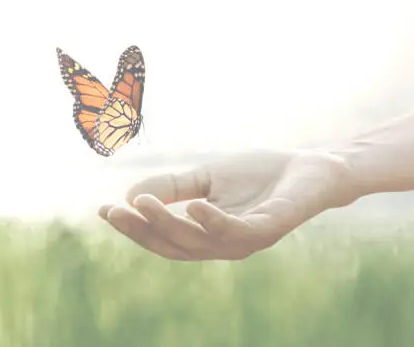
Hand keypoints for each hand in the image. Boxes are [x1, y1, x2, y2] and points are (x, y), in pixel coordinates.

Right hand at [98, 149, 357, 260]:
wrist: (311, 168)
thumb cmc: (259, 175)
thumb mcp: (206, 177)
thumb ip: (172, 187)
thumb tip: (129, 194)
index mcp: (206, 235)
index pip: (163, 238)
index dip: (133, 228)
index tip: (103, 210)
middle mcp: (223, 246)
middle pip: (174, 246)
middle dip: (141, 231)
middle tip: (113, 210)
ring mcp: (246, 241)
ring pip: (197, 241)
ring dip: (167, 224)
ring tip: (140, 203)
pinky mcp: (269, 229)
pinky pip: (237, 231)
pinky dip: (213, 221)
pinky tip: (193, 206)